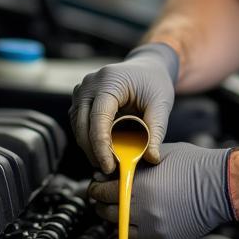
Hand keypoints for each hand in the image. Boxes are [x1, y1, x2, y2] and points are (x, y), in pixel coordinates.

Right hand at [70, 43, 178, 172]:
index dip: (101, 145)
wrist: (147, 68)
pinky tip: (102, 152)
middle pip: (83, 125)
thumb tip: (152, 158)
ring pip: (78, 127)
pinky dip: (88, 139)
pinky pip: (79, 124)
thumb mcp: (161, 104)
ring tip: (108, 163)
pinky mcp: (80, 98)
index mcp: (109, 81)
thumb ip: (156, 131)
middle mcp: (90, 84)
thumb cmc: (154, 83)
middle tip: (110, 170)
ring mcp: (81, 90)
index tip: (109, 166)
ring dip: (90, 148)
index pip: (98, 118)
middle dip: (94, 151)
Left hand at [88, 142, 236, 238]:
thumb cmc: (195, 166)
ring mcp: (154, 230)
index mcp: (141, 187)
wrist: (222, 186)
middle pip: (107, 213)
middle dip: (103, 204)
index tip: (97, 185)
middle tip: (105, 198)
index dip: (96, 188)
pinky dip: (132, 233)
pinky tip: (137, 221)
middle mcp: (144, 211)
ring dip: (116, 220)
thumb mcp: (160, 155)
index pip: (102, 192)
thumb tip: (112, 170)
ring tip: (121, 210)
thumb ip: (134, 163)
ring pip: (119, 230)